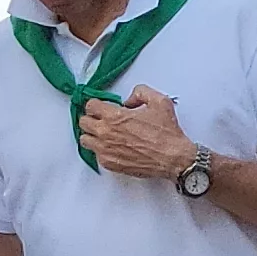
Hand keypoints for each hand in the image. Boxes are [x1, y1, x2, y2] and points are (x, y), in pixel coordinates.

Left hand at [80, 85, 198, 180]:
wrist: (173, 158)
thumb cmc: (166, 134)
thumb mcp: (159, 101)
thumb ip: (140, 92)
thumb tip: (129, 100)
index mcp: (114, 116)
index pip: (90, 106)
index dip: (97, 104)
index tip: (102, 107)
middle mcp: (106, 133)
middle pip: (83, 122)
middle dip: (92, 118)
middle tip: (102, 119)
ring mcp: (105, 150)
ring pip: (85, 139)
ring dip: (92, 135)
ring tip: (104, 134)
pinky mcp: (109, 163)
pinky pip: (95, 155)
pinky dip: (101, 150)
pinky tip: (113, 147)